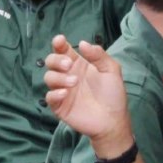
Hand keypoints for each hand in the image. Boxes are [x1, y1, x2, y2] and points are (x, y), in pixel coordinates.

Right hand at [44, 35, 132, 153]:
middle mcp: (67, 75)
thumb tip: (82, 43)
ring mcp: (62, 90)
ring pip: (48, 77)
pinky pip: (49, 96)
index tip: (60, 40)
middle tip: (69, 65)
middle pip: (51, 61)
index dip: (58, 43)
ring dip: (58, 77)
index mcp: (78, 65)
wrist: (113, 121)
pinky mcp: (59, 106)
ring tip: (74, 82)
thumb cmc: (113, 95)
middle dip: (56, 60)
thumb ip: (99, 55)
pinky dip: (54, 93)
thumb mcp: (111, 71)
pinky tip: (66, 94)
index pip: (63, 50)